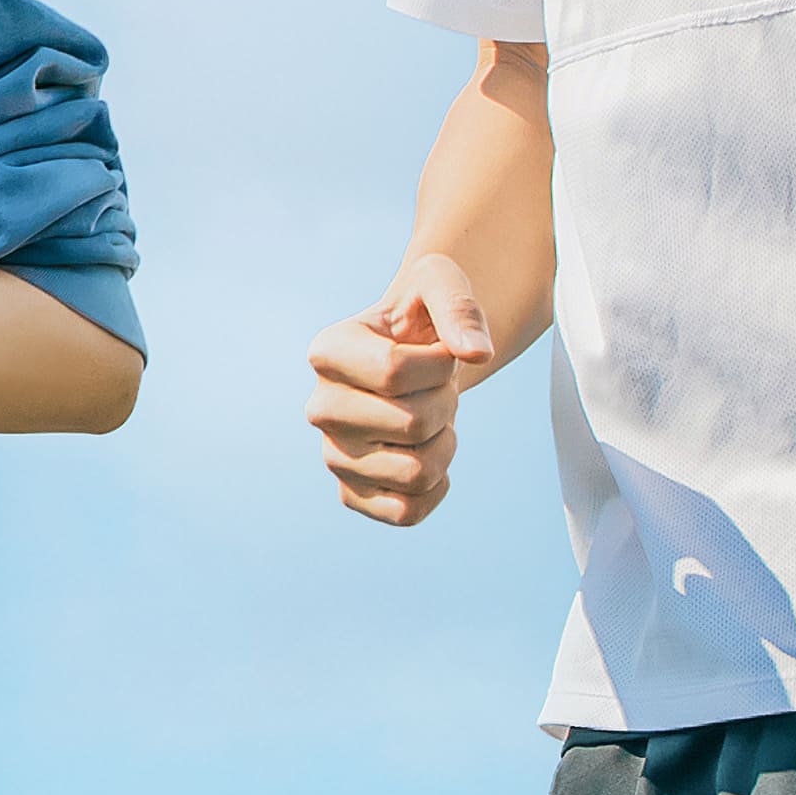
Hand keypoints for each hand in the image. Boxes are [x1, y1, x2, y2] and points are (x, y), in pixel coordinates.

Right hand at [297, 254, 500, 525]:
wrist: (415, 357)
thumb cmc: (422, 316)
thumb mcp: (440, 282)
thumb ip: (459, 307)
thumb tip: (476, 353)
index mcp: (327, 352)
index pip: (393, 371)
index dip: (440, 363)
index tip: (438, 351)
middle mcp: (319, 408)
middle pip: (411, 425)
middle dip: (445, 404)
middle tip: (435, 388)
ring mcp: (333, 455)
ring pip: (417, 473)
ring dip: (445, 443)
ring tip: (430, 417)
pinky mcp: (351, 494)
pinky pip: (408, 512)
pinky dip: (436, 486)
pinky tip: (427, 454)